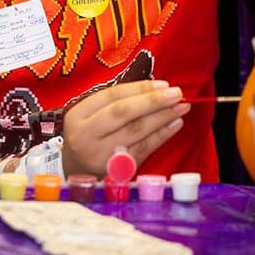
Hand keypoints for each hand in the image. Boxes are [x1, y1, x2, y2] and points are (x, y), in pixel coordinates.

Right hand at [61, 80, 191, 175]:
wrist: (74, 170)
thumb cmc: (88, 136)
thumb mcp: (91, 116)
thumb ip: (116, 102)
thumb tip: (156, 89)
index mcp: (78, 115)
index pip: (112, 96)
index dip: (140, 88)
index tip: (163, 84)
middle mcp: (85, 134)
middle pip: (122, 112)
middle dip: (153, 101)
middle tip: (176, 94)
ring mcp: (99, 154)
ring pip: (135, 131)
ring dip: (161, 117)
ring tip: (180, 108)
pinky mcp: (114, 170)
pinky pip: (142, 150)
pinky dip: (161, 136)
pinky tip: (174, 125)